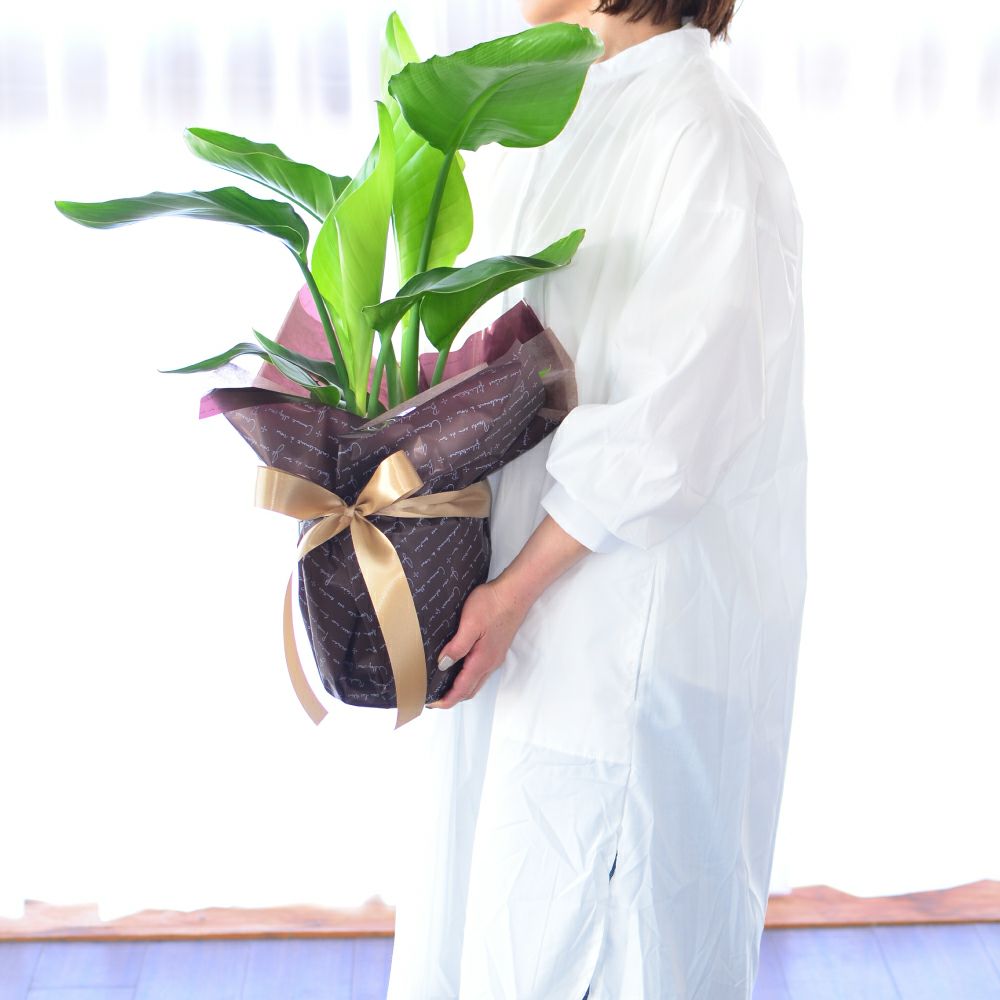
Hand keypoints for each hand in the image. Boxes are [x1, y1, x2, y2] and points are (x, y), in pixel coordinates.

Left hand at [426, 577, 528, 709]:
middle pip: (470, 690)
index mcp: (482, 660)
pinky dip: (467, 676)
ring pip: (476, 681)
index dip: (446, 700)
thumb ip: (457, 647)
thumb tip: (443, 665)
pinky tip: (459, 666)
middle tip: (434, 695)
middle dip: (452, 697)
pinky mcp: (496, 648)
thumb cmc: (493, 605)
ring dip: (460, 687)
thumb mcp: (470, 624)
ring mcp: (495, 656)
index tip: (432, 704)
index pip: (462, 689)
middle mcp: (490, 663)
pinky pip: (480, 670)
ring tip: (443, 683)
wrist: (516, 593)